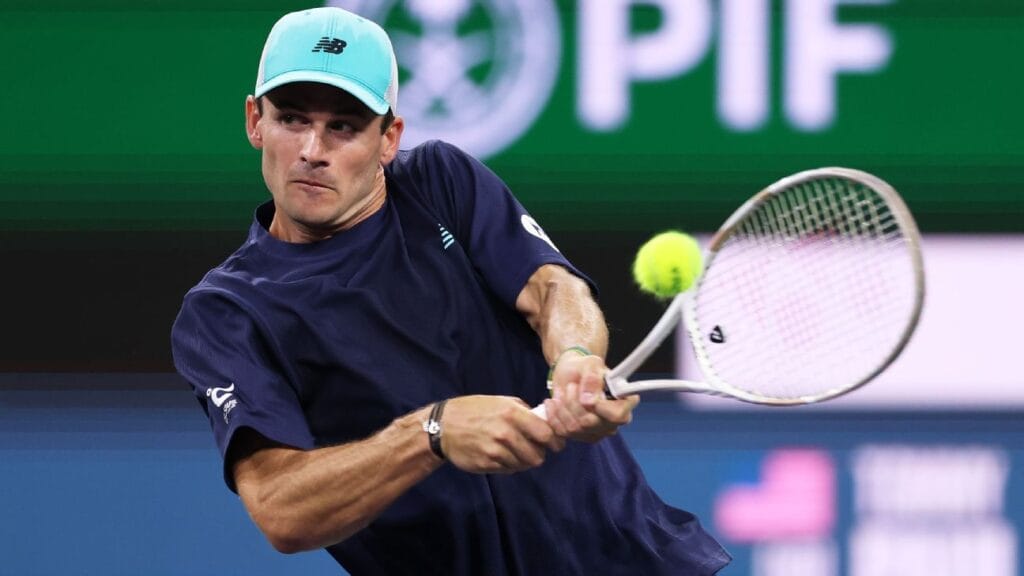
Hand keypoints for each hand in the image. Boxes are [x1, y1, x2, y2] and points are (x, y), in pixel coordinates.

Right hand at [439, 395, 564, 473]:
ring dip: (523, 460)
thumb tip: (546, 421)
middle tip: (533, 449)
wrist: (443, 426)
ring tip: (514, 451)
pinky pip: (509, 470)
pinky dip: (509, 465)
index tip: (556, 444)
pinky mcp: (487, 464)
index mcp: (512, 414)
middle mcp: (506, 433)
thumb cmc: (474, 410)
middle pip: (538, 456)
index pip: (546, 434)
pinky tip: (501, 455)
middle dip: (539, 454)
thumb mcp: (500, 401)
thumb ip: (524, 411)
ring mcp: (496, 451)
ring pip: (524, 465)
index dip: (556, 441)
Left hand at [542, 353, 638, 442]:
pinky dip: (553, 415)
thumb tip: (588, 399)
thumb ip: (592, 377)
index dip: (599, 406)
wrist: (570, 374)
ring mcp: (597, 432)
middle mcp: (613, 422)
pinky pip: (562, 432)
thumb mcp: (590, 363)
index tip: (585, 393)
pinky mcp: (580, 437)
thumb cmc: (584, 368)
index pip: (617, 415)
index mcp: (624, 403)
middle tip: (571, 386)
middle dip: (573, 402)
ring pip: (574, 428)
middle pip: (590, 422)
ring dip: (562, 407)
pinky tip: (554, 402)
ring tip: (562, 392)